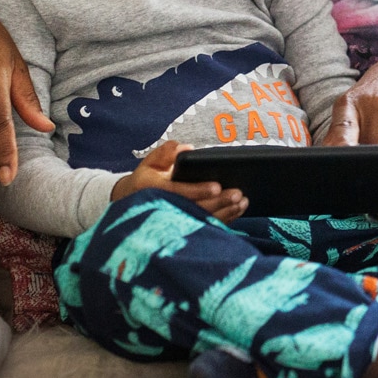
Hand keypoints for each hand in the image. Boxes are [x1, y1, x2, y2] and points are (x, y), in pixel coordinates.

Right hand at [111, 142, 246, 221]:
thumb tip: (184, 148)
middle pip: (195, 209)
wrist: (135, 202)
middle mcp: (164, 210)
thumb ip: (165, 153)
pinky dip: (225, 218)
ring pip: (203, 220)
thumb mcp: (151, 162)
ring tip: (242, 201)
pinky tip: (238, 209)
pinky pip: (206, 226)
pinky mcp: (186, 228)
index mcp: (153, 191)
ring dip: (225, 212)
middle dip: (218, 202)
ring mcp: (176, 222)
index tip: (216, 186)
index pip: (178, 193)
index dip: (198, 190)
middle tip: (237, 194)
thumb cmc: (148, 178)